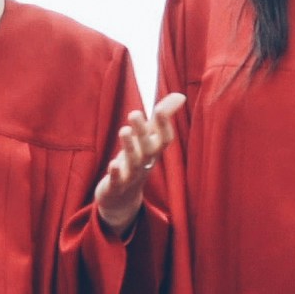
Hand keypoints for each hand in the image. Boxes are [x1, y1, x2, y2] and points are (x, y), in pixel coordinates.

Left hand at [92, 93, 186, 232]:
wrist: (122, 197)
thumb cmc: (137, 161)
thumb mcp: (149, 139)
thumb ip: (162, 117)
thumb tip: (181, 96)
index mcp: (154, 150)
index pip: (164, 139)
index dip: (164, 125)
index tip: (159, 108)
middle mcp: (145, 162)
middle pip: (148, 148)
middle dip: (142, 132)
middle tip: (134, 113)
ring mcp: (131, 175)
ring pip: (133, 162)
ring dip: (130, 147)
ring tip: (124, 130)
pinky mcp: (116, 185)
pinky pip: (118, 180)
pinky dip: (116, 172)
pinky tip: (113, 163)